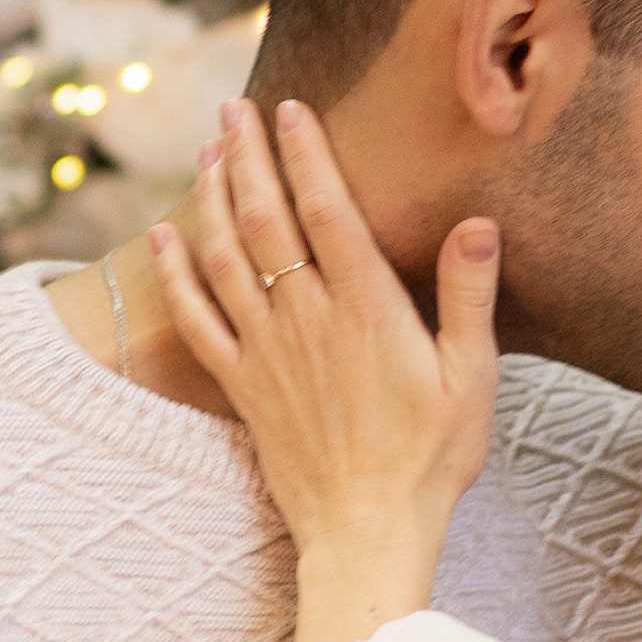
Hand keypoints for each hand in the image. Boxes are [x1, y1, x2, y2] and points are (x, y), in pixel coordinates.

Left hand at [151, 98, 501, 641]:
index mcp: (367, 312)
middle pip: (264, 221)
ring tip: (207, 150)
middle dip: (247, 157)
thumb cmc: (431, 460)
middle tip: (233, 108)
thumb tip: (477, 225)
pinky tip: (164, 235)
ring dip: (211, 198)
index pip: (327, 212)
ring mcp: (267, 353)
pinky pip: (197, 320)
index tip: (289, 109)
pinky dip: (176, 273)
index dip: (305, 155)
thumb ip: (470, 298)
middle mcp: (307, 322)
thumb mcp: (471, 380)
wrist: (367, 533)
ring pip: (224, 258)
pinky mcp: (243, 386)